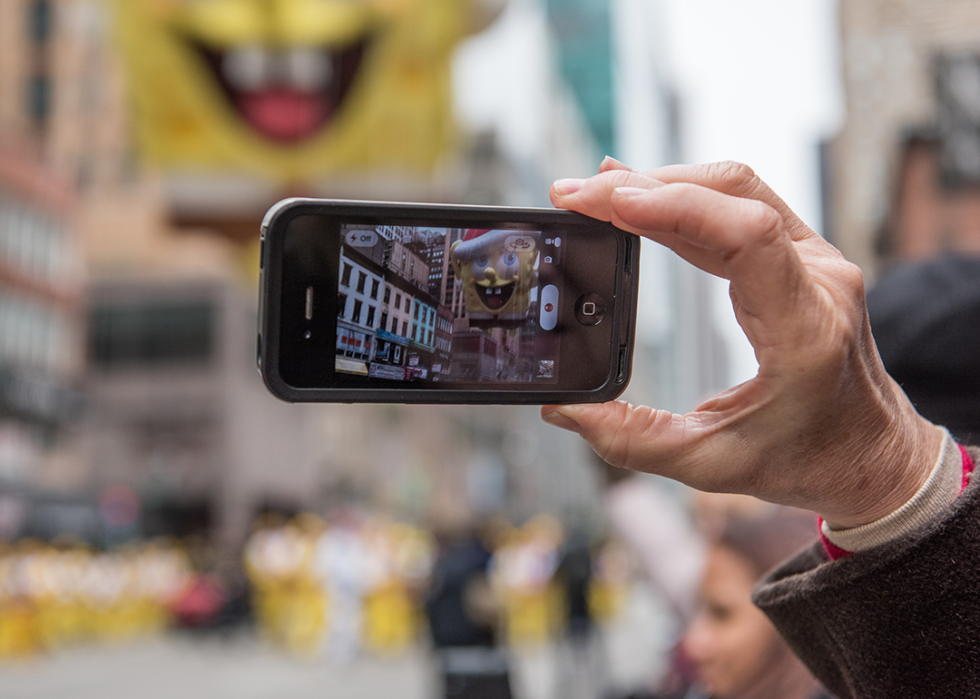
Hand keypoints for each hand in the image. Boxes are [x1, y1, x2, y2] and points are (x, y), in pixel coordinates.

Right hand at [542, 159, 941, 528]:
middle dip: (647, 186)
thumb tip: (565, 410)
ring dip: (663, 184)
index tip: (610, 201)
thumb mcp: (714, 464)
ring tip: (596, 191)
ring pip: (735, 191)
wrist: (875, 457)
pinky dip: (685, 197)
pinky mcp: (801, 259)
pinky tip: (642, 199)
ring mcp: (816, 263)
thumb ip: (633, 440)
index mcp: (806, 329)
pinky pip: (741, 207)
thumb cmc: (812, 460)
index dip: (675, 205)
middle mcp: (819, 281)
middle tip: (576, 195)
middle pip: (733, 196)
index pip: (746, 234)